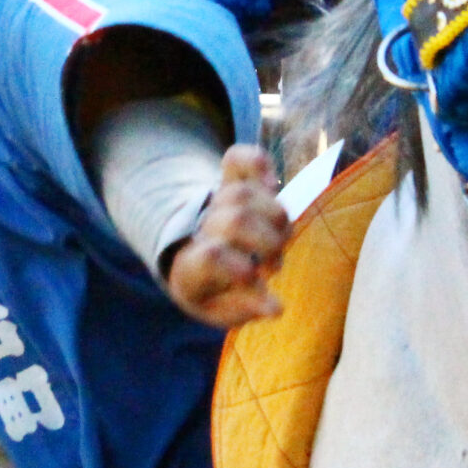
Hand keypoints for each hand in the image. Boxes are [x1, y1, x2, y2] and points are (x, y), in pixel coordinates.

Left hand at [165, 146, 288, 329]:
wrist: (187, 254)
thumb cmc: (210, 289)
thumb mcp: (218, 308)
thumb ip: (245, 309)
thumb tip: (277, 308)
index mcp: (189, 266)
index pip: (212, 257)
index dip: (241, 269)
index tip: (260, 281)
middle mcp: (198, 229)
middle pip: (236, 219)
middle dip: (267, 242)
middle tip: (273, 265)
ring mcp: (212, 201)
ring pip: (245, 193)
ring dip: (274, 216)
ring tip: (280, 240)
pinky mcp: (226, 181)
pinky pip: (238, 158)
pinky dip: (258, 162)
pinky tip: (271, 181)